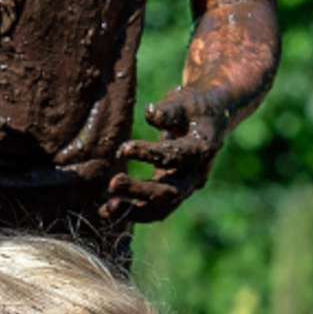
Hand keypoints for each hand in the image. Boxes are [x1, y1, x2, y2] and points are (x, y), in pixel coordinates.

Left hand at [104, 87, 228, 223]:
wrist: (208, 121)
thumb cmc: (193, 107)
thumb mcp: (183, 101)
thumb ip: (169, 110)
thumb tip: (152, 115)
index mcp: (203, 149)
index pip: (177, 157)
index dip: (152, 154)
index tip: (125, 148)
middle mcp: (196, 174)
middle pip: (171, 192)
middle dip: (141, 191)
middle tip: (113, 183)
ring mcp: (185, 187)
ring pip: (162, 208)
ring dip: (134, 211)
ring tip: (105, 208)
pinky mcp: (171, 192)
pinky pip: (154, 209)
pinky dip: (131, 212)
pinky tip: (105, 210)